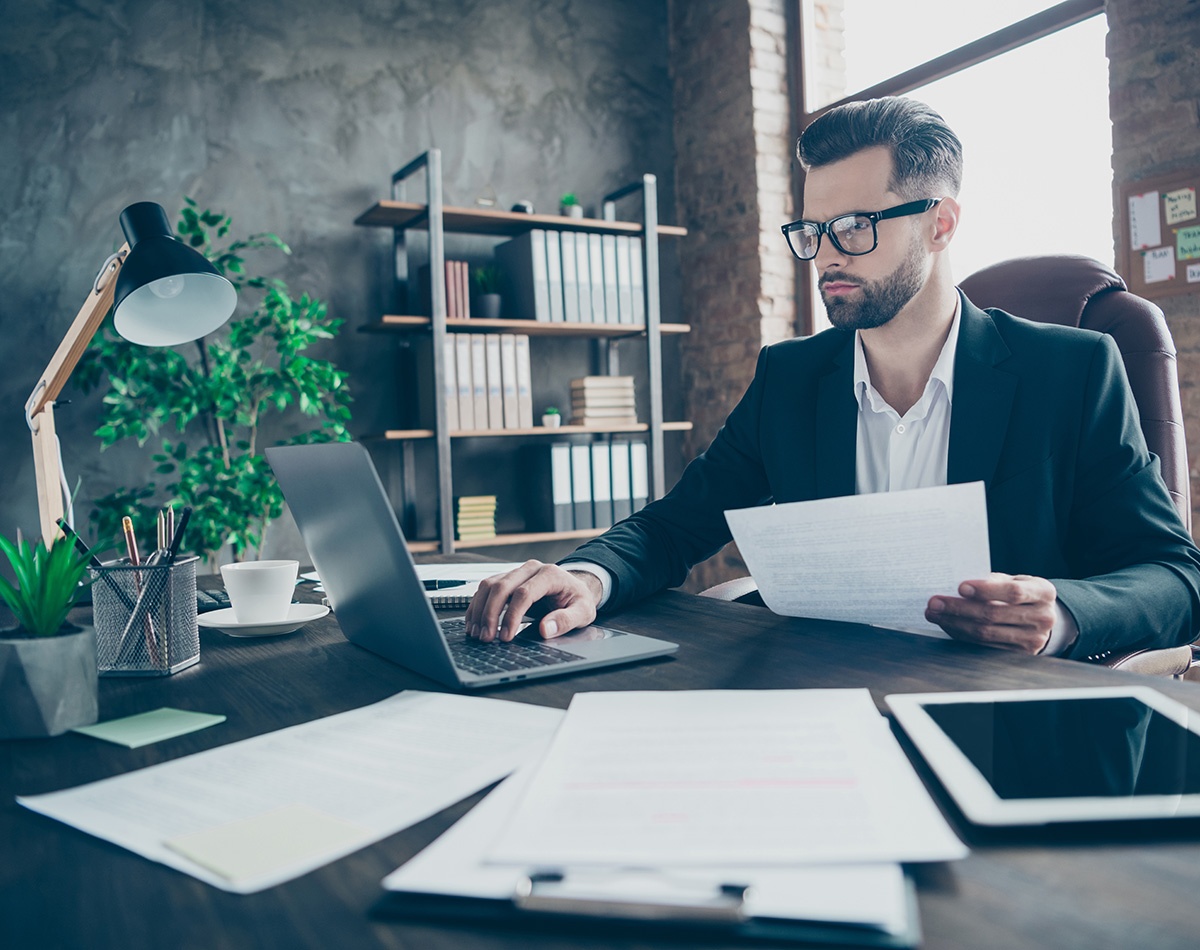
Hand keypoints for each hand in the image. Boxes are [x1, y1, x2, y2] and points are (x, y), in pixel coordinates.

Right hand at [464, 560, 602, 641]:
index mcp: (550, 574)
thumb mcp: (583, 612)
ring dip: (480, 610)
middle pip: (501, 586)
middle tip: (487, 638)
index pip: (524, 593)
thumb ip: (567, 620)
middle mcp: (530, 569)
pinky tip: (475, 623)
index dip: (512, 616)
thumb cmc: (578, 600)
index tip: (506, 636)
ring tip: (478, 633)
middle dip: (490, 614)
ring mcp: (516, 572)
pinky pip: (486, 589)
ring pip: (489, 585)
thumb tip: (546, 629)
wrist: (575, 588)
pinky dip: (477, 606)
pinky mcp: (507, 579)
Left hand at [925, 573, 1056, 654]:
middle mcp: (1043, 618)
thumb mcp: (1014, 580)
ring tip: (934, 613)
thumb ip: (993, 581)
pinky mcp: (1019, 655)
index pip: (1013, 592)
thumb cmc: (1020, 593)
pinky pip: (983, 646)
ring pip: (986, 633)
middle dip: (959, 608)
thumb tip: (957, 587)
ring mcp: (1033, 640)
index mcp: (1043, 592)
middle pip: (994, 614)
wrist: (1041, 617)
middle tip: (934, 602)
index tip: (960, 587)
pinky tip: (947, 624)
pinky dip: (961, 635)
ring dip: (954, 623)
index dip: (986, 590)